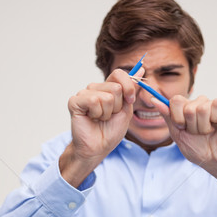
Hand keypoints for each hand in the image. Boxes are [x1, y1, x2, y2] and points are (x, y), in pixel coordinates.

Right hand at [59, 69, 139, 186]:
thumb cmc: (110, 131)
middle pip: (115, 87)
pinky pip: (93, 101)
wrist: (98, 148)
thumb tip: (141, 68)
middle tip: (108, 116)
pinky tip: (91, 119)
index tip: (129, 101)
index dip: (128, 87)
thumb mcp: (127, 109)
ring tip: (99, 119)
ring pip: (106, 96)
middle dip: (117, 107)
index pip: (119, 73)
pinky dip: (96, 113)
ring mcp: (84, 94)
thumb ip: (132, 90)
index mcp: (107, 88)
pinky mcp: (75, 101)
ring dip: (107, 113)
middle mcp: (95, 88)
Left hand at [154, 95, 216, 185]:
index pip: (175, 100)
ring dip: (203, 126)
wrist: (215, 161)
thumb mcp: (178, 135)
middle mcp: (198, 104)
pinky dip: (216, 119)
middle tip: (198, 133)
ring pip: (202, 108)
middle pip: (188, 107)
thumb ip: (168, 117)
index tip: (182, 128)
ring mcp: (212, 104)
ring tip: (208, 132)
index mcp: (185, 109)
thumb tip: (154, 99)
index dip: (177, 118)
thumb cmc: (198, 149)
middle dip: (191, 126)